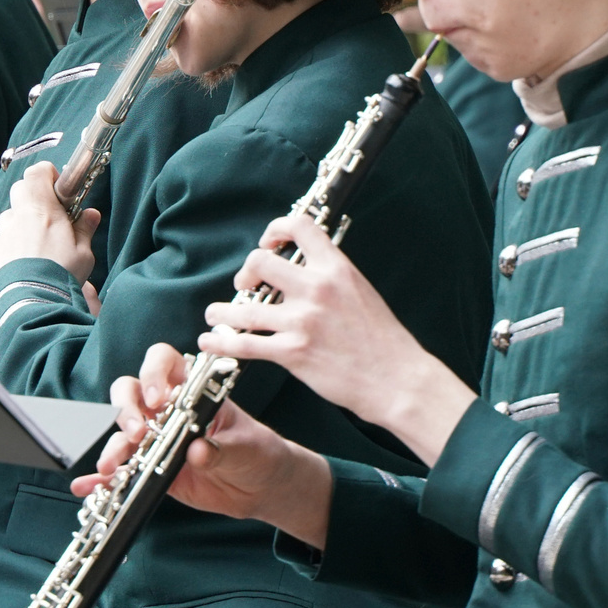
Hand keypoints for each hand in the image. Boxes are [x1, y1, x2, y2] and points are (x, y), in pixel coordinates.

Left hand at [0, 163, 97, 285]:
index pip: (38, 172)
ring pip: (8, 218)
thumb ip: (85, 230)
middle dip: (33, 200)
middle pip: (20, 191)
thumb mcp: (83, 255)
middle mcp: (18, 217)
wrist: (31, 305)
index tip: (58, 189)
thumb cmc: (59, 278)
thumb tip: (91, 214)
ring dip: (19, 226)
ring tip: (33, 250)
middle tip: (48, 219)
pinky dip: (2, 246)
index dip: (47, 175)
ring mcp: (1, 233)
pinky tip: (14, 262)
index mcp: (43, 210)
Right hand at [70, 343, 332, 548]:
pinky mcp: (149, 465)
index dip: (155, 373)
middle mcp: (168, 407)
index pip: (164, 362)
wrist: (259, 488)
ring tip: (113, 464)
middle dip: (127, 408)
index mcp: (193, 389)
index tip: (158, 399)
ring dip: (113, 443)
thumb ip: (222, 450)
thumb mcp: (247, 449)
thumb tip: (198, 450)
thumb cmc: (258, 453)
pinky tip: (93, 482)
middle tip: (138, 432)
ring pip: (121, 428)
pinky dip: (105, 474)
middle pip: (131, 390)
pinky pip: (122, 464)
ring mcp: (155, 436)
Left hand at [198, 214, 475, 466]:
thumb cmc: (383, 340)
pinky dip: (220, 343)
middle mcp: (316, 289)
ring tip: (215, 314)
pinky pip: (244, 344)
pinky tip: (210, 342)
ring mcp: (302, 321)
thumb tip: (304, 270)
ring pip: (243, 308)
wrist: (397, 379)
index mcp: (336, 269)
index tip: (268, 242)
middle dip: (246, 272)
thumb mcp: (361, 291)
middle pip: (260, 261)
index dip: (275, 229)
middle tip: (245, 285)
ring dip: (222, 311)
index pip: (299, 228)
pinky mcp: (292, 352)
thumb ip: (331, 277)